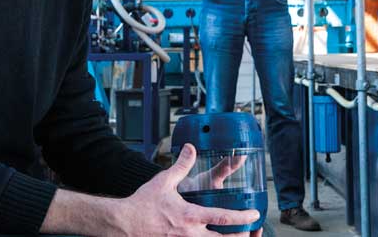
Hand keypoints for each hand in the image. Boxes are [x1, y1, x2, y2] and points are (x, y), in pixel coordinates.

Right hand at [114, 144, 259, 236]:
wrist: (123, 224)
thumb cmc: (143, 204)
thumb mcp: (164, 181)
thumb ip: (182, 165)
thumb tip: (190, 148)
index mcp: (190, 216)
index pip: (222, 218)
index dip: (242, 217)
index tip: (254, 214)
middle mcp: (190, 234)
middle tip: (250, 231)